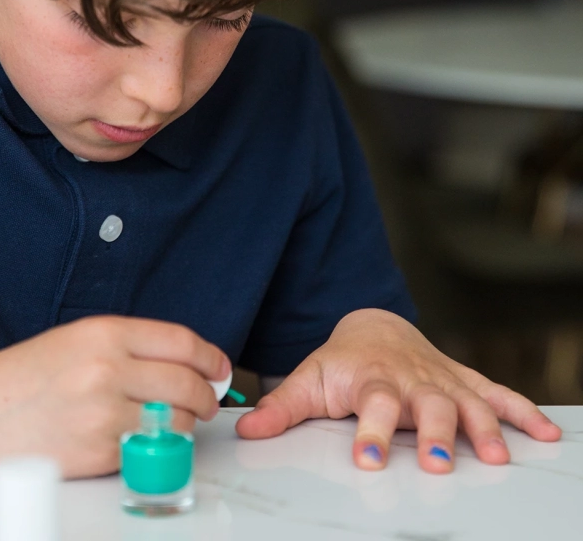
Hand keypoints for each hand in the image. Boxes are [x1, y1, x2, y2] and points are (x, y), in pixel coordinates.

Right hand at [0, 316, 228, 477]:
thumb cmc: (28, 375)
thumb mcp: (80, 340)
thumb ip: (134, 347)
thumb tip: (188, 362)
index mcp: (104, 334)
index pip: (181, 341)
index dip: (210, 357)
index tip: (218, 368)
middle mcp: (106, 369)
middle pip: (186, 381)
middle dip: (207, 394)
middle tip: (207, 400)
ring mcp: (103, 413)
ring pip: (175, 419)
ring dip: (187, 422)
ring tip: (177, 419)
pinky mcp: (99, 451)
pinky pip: (150, 448)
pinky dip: (158, 444)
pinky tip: (149, 437)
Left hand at [236, 308, 561, 473]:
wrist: (373, 326)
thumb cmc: (341, 361)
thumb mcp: (309, 379)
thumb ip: (281, 408)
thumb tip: (245, 431)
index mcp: (371, 380)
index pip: (373, 406)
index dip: (372, 433)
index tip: (368, 460)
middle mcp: (410, 380)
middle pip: (427, 405)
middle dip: (434, 432)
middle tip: (437, 462)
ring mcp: (440, 380)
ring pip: (466, 402)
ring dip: (482, 428)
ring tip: (494, 456)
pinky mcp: (461, 381)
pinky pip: (497, 394)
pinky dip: (521, 412)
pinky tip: (544, 434)